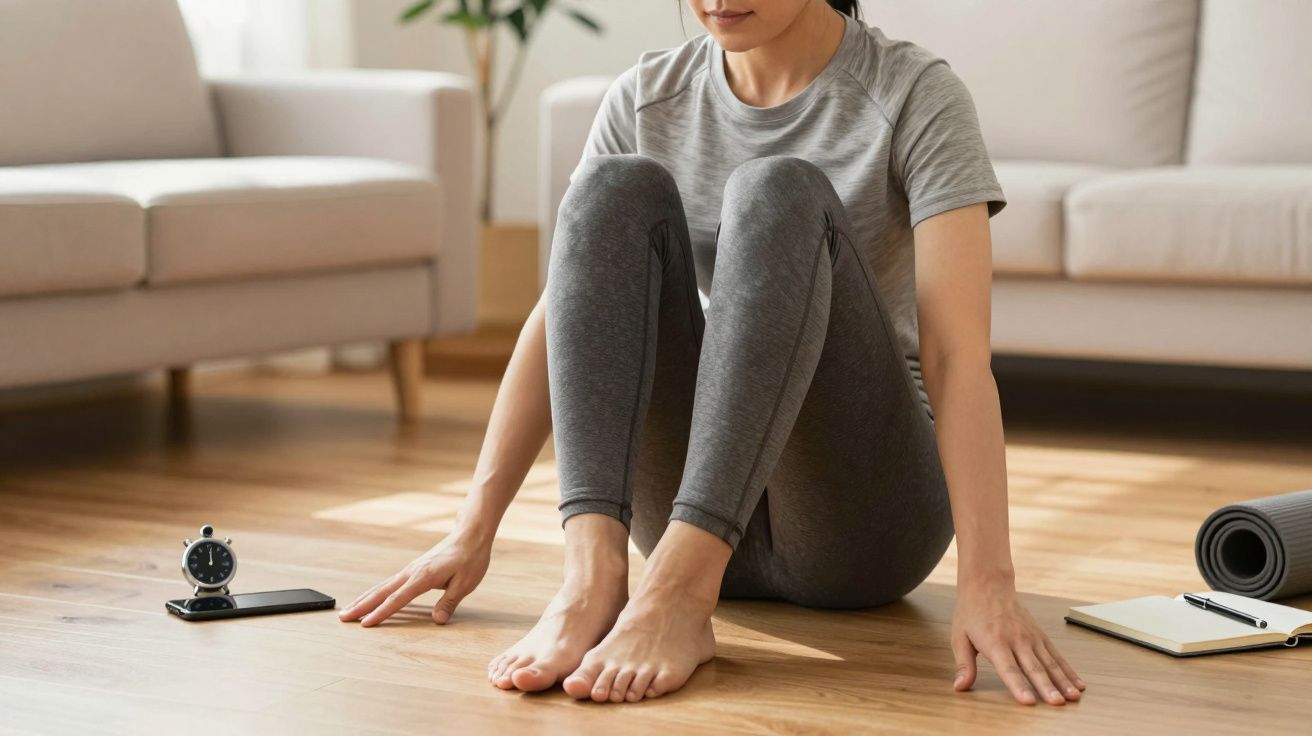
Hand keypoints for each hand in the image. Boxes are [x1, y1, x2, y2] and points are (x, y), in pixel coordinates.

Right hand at [338, 528, 491, 626]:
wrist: (470, 535)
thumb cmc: (470, 558)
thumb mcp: (466, 583)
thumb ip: (449, 602)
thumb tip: (437, 621)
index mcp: (424, 576)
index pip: (398, 599)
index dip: (381, 613)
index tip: (365, 624)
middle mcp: (412, 571)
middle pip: (381, 591)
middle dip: (361, 606)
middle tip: (343, 618)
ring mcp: (411, 569)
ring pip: (382, 586)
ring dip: (364, 599)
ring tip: (348, 610)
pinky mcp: (413, 569)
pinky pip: (390, 583)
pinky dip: (376, 592)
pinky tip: (369, 598)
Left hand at [951, 577, 1086, 704]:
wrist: (988, 585)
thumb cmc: (971, 612)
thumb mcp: (959, 637)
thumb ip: (964, 664)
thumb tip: (959, 687)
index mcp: (995, 643)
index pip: (1008, 669)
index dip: (1018, 686)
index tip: (1028, 701)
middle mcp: (1016, 640)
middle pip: (1033, 668)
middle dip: (1046, 687)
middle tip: (1057, 703)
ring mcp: (1031, 637)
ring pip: (1050, 662)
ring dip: (1063, 681)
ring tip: (1073, 697)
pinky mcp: (1040, 635)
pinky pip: (1056, 655)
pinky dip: (1068, 670)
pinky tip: (1078, 685)